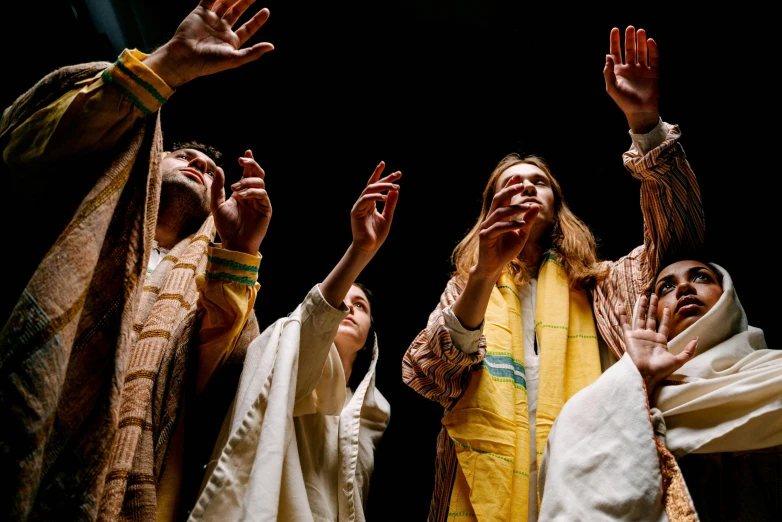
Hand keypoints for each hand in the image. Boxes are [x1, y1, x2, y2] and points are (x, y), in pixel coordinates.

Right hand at [144, 0, 273, 88]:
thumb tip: (271, 46)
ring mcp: (211, 20)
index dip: (257, 20)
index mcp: (231, 41)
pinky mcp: (200, 12)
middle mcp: (222, 29)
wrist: (185, 57)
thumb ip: (253, 52)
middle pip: (237, 12)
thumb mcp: (234, 59)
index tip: (266, 11)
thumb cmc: (209, 62)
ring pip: (225, 3)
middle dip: (246, 2)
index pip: (248, 28)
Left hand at [211, 149, 270, 254]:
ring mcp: (260, 201)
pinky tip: (242, 196)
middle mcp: (252, 194)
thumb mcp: (216, 204)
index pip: (248, 173)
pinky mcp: (265, 209)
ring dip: (247, 181)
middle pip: (258, 174)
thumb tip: (219, 168)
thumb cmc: (225, 226)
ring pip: (260, 182)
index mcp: (242, 192)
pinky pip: (262, 194)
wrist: (234, 243)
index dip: (249, 161)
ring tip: (235, 189)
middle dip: (252, 164)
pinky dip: (252, 192)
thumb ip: (217, 187)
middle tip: (242, 160)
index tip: (247, 151)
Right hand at [350, 161, 400, 254]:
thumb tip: (396, 190)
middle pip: (373, 185)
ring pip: (369, 190)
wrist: (368, 248)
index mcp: (370, 203)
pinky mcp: (355, 212)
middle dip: (386, 178)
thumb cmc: (376, 235)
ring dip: (383, 186)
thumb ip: (390, 204)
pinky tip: (385, 197)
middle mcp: (364, 202)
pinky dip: (375, 197)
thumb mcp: (387, 216)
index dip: (383, 176)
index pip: (376, 186)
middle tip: (398, 174)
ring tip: (395, 187)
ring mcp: (359, 206)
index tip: (397, 172)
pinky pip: (365, 200)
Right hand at [474, 175, 538, 279]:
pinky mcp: (485, 237)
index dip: (509, 186)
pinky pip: (498, 228)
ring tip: (528, 207)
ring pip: (500, 212)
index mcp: (498, 216)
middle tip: (522, 185)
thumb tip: (536, 205)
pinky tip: (522, 225)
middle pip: (498, 199)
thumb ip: (528, 220)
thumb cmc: (506, 250)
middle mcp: (491, 219)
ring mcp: (486, 227)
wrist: (495, 267)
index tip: (519, 177)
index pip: (503, 197)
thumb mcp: (522, 234)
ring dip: (515, 209)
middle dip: (510, 190)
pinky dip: (510, 225)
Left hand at [604, 26, 658, 133]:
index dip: (615, 41)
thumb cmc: (624, 101)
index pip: (616, 53)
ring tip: (640, 31)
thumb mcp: (612, 87)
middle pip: (629, 50)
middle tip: (630, 27)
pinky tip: (650, 41)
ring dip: (641, 41)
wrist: (640, 111)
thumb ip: (608, 72)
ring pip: (641, 52)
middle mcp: (630, 68)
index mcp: (618, 71)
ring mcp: (642, 70)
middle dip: (629, 39)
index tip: (615, 29)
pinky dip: (652, 49)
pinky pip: (653, 58)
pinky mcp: (653, 72)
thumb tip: (607, 56)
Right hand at [618, 293, 696, 395]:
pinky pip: (625, 323)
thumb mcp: (679, 360)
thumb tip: (697, 339)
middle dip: (652, 307)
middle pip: (651, 318)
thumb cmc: (660, 370)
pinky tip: (621, 305)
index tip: (667, 307)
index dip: (665, 316)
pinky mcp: (629, 337)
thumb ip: (688, 350)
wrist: (645, 374)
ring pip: (639, 317)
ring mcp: (638, 336)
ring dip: (641, 306)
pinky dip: (622, 314)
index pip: (663, 326)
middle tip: (653, 295)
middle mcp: (648, 337)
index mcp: (660, 342)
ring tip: (643, 295)